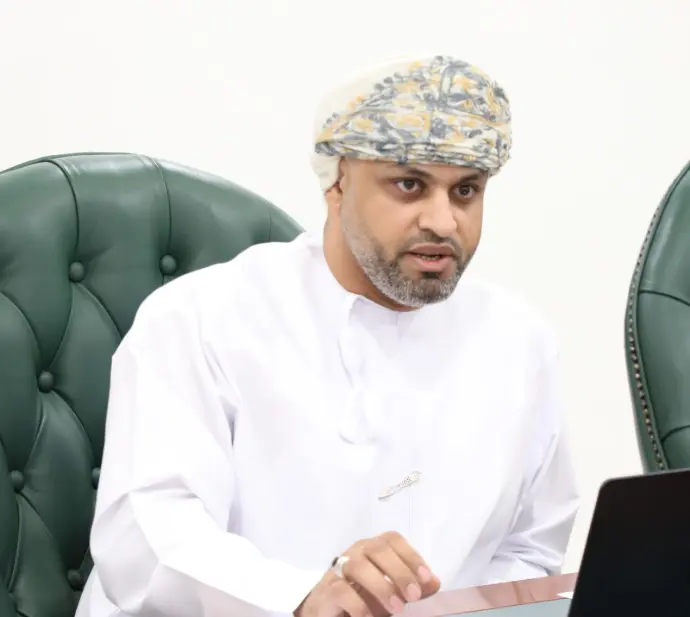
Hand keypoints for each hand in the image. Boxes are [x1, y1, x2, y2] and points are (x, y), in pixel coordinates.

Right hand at [294, 531, 440, 616]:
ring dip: (381, 586)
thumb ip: (412, 586)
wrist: (329, 610)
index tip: (426, 578)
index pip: (392, 540)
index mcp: (373, 548)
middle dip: (399, 571)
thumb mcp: (392, 591)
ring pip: (359, 566)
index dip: (410, 555)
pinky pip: (341, 590)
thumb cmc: (362, 596)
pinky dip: (358, 603)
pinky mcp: (326, 590)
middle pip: (377, 549)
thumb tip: (434, 583)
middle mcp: (356, 552)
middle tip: (414, 595)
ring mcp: (339, 569)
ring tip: (396, 608)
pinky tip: (368, 616)